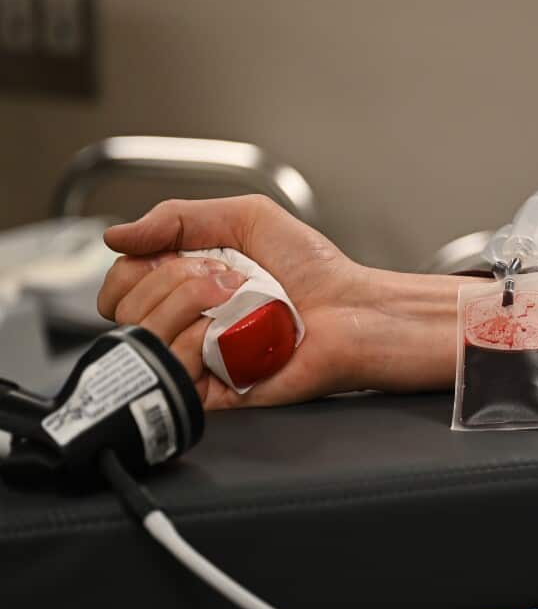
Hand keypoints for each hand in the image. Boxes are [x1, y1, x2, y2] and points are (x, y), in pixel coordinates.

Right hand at [98, 195, 378, 409]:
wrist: (352, 309)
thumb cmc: (313, 268)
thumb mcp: (245, 217)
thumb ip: (177, 217)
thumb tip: (115, 235)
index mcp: (184, 284)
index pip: (119, 283)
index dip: (138, 267)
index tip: (184, 256)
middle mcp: (185, 322)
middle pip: (126, 307)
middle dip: (174, 279)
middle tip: (227, 277)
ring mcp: (196, 358)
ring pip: (143, 333)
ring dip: (189, 302)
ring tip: (237, 299)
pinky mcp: (210, 391)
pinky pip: (171, 366)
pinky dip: (195, 339)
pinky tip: (231, 330)